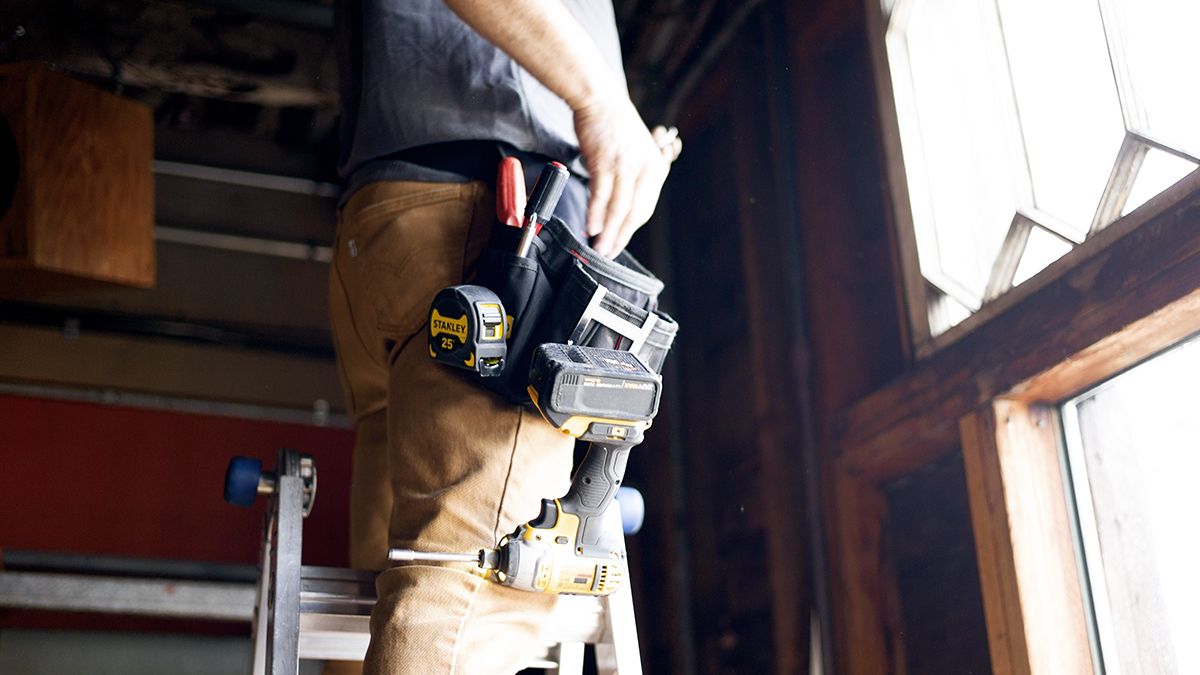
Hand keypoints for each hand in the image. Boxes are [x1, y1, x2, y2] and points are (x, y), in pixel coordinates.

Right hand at [574, 97, 681, 256]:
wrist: (600, 100)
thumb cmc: (615, 125)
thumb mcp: (637, 152)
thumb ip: (635, 177)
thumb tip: (623, 206)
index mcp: (656, 169)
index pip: (644, 209)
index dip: (630, 231)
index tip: (618, 244)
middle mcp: (645, 169)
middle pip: (634, 214)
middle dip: (620, 237)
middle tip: (608, 254)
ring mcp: (626, 167)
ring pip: (619, 209)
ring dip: (608, 232)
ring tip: (600, 247)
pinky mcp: (605, 163)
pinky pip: (601, 196)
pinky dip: (596, 214)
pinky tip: (591, 228)